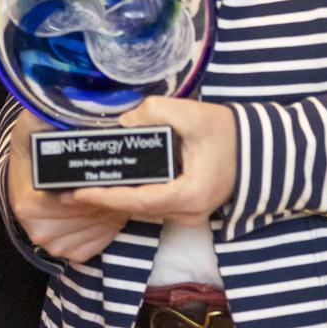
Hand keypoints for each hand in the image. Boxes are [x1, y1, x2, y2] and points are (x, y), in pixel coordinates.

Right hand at [6, 107, 127, 263]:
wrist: (26, 171)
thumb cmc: (34, 146)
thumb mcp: (34, 123)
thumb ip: (48, 112)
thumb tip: (70, 98)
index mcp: (31, 201)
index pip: (78, 195)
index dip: (99, 181)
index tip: (112, 164)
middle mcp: (38, 228)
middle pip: (91, 211)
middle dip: (109, 193)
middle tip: (121, 173)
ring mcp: (53, 243)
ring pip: (99, 228)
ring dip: (112, 209)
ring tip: (114, 187)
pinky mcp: (67, 252)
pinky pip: (98, 242)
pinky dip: (109, 225)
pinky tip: (107, 206)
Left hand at [68, 97, 237, 223]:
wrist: (260, 149)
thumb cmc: (228, 132)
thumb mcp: (193, 114)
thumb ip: (156, 112)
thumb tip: (125, 122)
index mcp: (189, 194)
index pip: (139, 201)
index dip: (106, 197)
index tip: (78, 192)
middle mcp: (188, 213)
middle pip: (136, 209)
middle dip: (102, 199)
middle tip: (66, 190)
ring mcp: (189, 215)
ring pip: (143, 210)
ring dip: (114, 199)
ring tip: (80, 187)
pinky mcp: (187, 209)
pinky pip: (152, 206)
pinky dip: (130, 196)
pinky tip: (109, 184)